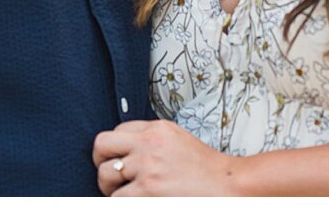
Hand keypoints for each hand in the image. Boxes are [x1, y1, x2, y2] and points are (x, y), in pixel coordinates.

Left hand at [92, 119, 242, 195]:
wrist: (227, 186)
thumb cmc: (205, 169)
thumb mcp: (177, 140)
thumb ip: (151, 139)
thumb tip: (125, 150)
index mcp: (156, 129)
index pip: (116, 131)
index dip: (114, 150)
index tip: (120, 162)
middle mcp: (148, 145)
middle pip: (101, 147)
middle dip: (102, 164)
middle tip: (112, 179)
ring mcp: (147, 169)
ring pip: (106, 177)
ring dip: (111, 189)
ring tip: (127, 194)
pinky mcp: (147, 192)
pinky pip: (118, 199)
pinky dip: (124, 201)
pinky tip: (138, 201)